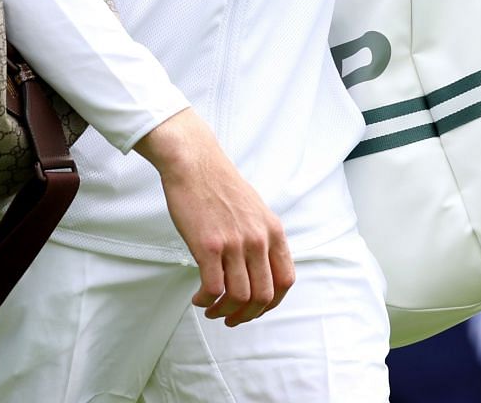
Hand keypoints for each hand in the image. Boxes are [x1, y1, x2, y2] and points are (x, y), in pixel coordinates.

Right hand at [135, 109, 294, 325]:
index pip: (285, 281)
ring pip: (239, 297)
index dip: (271, 303)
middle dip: (247, 315)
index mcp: (273, 231)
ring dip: (224, 312)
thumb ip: (262, 238)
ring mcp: (234, 243)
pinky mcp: (208, 246)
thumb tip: (261, 269)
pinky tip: (198, 299)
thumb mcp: (255, 210)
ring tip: (212, 310)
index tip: (255, 309)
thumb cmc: (220, 185)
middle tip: (231, 317)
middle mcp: (258, 239)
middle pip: (263, 296)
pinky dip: (205, 301)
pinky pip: (212, 289)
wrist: (195, 163)